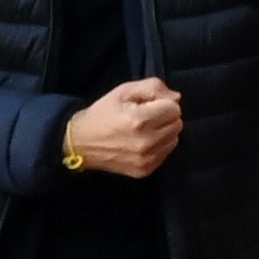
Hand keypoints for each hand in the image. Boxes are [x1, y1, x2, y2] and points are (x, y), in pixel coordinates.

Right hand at [63, 78, 181, 177]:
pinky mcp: (145, 171)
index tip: (148, 105)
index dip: (162, 102)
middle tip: (146, 116)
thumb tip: (176, 98)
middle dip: (165, 117)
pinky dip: (159, 146)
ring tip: (144, 130)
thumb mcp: (124, 91)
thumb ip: (153, 88)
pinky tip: (142, 142)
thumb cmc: (102, 113)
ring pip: (174, 139)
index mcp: (140, 119)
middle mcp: (146, 142)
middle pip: (177, 124)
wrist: (81, 144)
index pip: (174, 108)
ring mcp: (146, 159)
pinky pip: (166, 153)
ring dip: (164, 132)